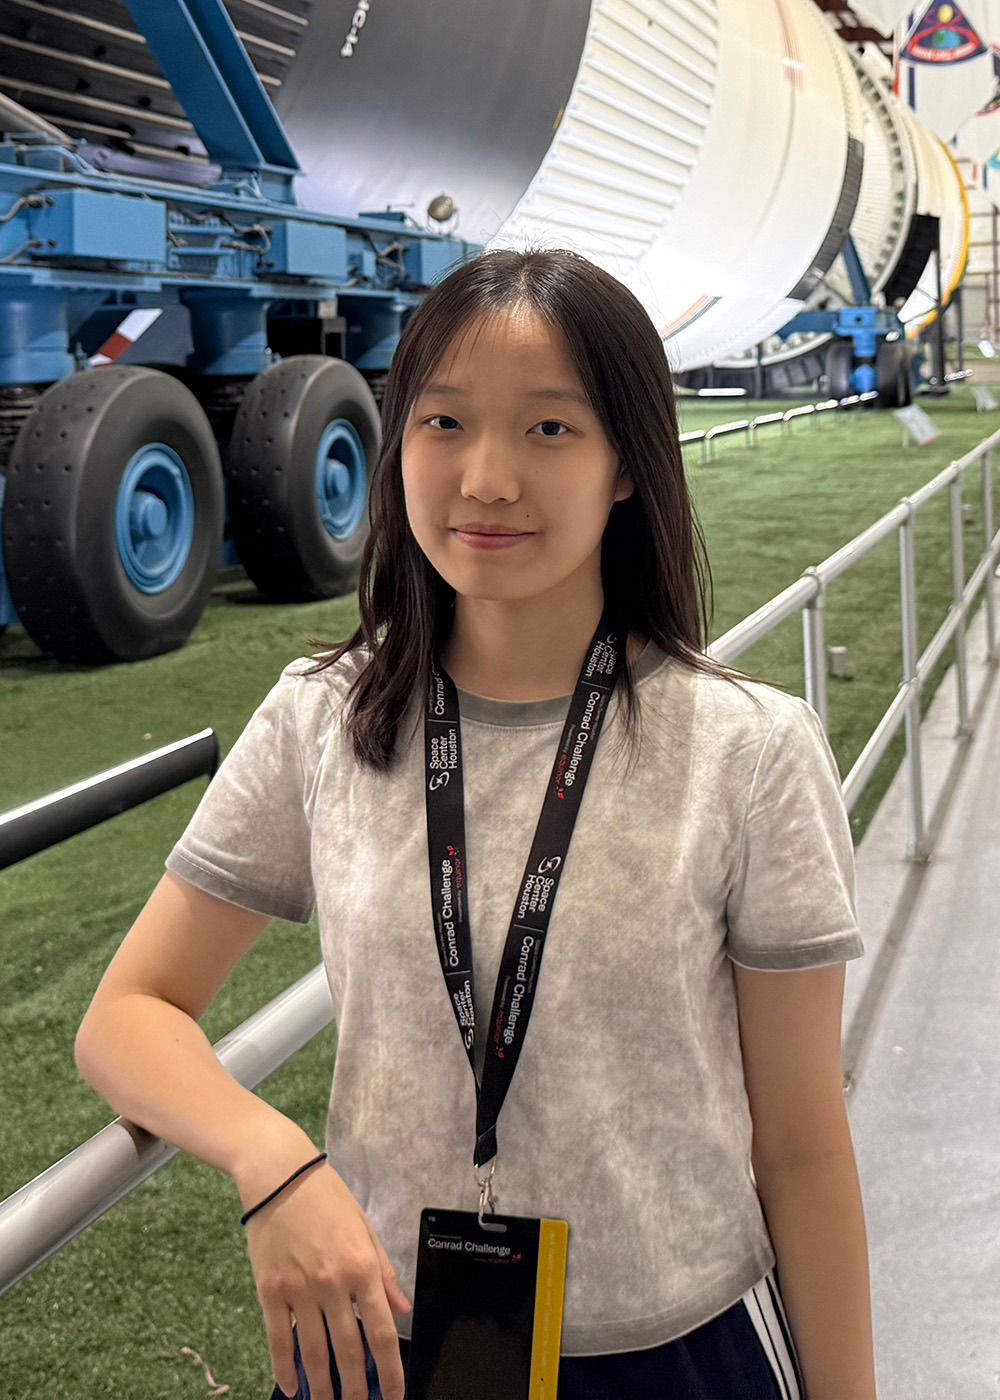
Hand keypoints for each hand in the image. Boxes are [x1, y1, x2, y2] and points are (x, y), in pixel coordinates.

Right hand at [242, 1159, 410, 1399]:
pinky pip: (278, 1339)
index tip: (394, 1395)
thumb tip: (403, 1309)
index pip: (383, 1331)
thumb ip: (385, 1273)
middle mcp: (333, 1283)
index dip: (391, 1371)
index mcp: (362, 1266)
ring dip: (324, 1388)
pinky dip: (285, 1369)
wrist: (279, 1174)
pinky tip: (292, 1388)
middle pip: (349, 1350)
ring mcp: (299, 1289)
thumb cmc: (326, 1197)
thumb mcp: (365, 1227)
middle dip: (358, 1389)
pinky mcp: (270, 1289)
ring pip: (314, 1353)